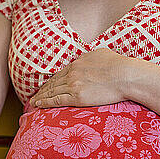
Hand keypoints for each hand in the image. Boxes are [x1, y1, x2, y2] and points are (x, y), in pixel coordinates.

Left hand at [28, 48, 148, 108]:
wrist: (126, 75)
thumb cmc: (120, 65)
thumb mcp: (103, 53)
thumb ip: (92, 56)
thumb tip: (91, 56)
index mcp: (78, 62)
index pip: (60, 73)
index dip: (51, 80)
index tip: (46, 85)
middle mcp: (72, 72)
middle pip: (53, 82)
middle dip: (43, 89)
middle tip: (35, 94)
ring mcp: (73, 84)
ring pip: (52, 91)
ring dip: (41, 96)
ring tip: (33, 101)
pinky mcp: (77, 97)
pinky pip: (56, 100)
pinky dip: (45, 102)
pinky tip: (38, 104)